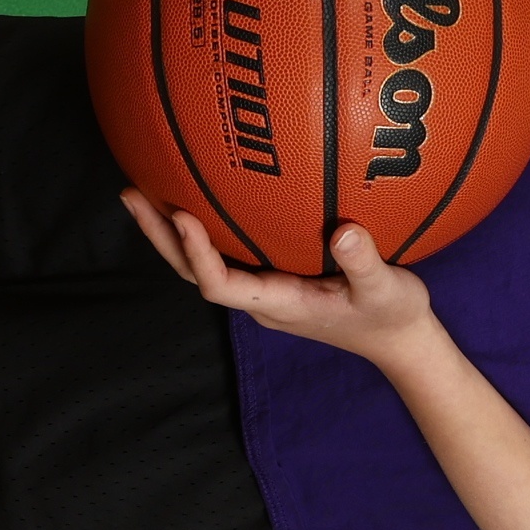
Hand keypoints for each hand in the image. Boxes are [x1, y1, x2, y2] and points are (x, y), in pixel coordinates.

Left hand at [122, 190, 439, 367]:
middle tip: (131, 192)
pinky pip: (225, 253)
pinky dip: (200, 229)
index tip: (181, 215)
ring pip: (202, 263)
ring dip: (169, 231)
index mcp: (280, 304)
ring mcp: (263, 290)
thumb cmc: (393, 316)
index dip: (196, 253)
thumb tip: (347, 232)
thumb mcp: (389, 290)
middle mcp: (260, 299)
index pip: (220, 284)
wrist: (398, 340)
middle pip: (193, 271)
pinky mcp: (272, 279)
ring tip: (143, 189)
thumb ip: (366, 264)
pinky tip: (193, 195)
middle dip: (161, 235)